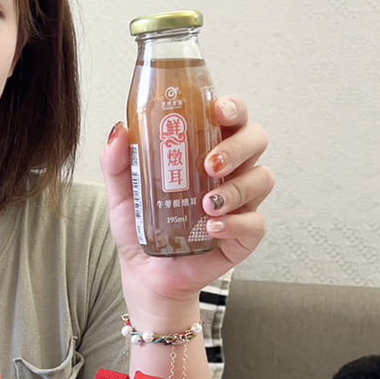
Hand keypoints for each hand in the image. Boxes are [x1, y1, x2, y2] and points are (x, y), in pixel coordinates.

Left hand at [100, 96, 273, 313]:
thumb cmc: (141, 223)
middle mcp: (229, 169)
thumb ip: (117, 161)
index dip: (232, 107)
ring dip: (237, 188)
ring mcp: (240, 202)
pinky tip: (212, 228)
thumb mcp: (121, 190)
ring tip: (206, 203)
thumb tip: (119, 132)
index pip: (229, 115)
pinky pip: (256, 223)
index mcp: (203, 147)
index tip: (217, 110)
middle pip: (255, 140)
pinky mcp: (245, 235)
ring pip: (262, 178)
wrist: (146, 272)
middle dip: (237, 146)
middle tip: (210, 163)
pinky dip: (235, 223)